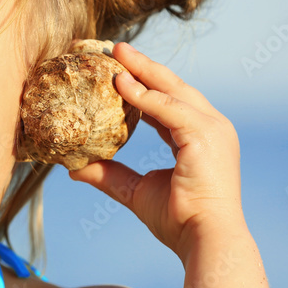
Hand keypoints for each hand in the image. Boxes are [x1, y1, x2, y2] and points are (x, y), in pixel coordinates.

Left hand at [68, 43, 244, 260]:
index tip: (117, 72)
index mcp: (199, 138)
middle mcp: (211, 127)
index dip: (143, 85)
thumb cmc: (178, 221)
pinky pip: (168, 108)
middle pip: (172, 87)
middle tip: (114, 48)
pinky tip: (120, 84)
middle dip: (142, 66)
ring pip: (171, 89)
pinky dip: (144, 95)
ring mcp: (212, 128)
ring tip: (115, 54)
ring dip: (141, 70)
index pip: (168, 103)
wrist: (204, 239)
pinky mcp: (205, 134)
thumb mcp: (135, 191)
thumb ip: (109, 174)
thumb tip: (75, 168)